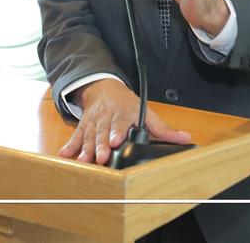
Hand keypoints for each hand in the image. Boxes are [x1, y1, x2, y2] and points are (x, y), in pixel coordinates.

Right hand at [59, 79, 190, 165]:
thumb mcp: (146, 112)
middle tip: (100, 156)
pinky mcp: (83, 126)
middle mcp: (107, 118)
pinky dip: (70, 146)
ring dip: (85, 149)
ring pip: (89, 136)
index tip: (115, 140)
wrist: (104, 88)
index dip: (117, 131)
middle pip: (102, 132)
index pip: (120, 122)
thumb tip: (184, 138)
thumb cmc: (127, 104)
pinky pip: (76, 136)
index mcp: (123, 113)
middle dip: (100, 145)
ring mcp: (94, 122)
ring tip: (84, 161)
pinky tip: (65, 156)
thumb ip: (163, 129)